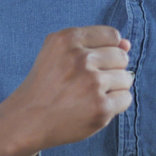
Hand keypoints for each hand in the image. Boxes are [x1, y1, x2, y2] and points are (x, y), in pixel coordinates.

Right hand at [0, 26, 133, 155]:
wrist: (28, 119)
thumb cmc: (49, 83)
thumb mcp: (60, 52)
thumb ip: (95, 43)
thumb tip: (128, 44)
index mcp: (68, 38)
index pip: (113, 36)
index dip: (106, 50)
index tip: (90, 63)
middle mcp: (81, 58)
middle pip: (122, 57)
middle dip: (110, 69)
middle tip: (85, 82)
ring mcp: (92, 83)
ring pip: (126, 78)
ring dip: (113, 87)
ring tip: (89, 95)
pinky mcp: (100, 107)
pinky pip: (126, 98)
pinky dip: (115, 104)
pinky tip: (94, 107)